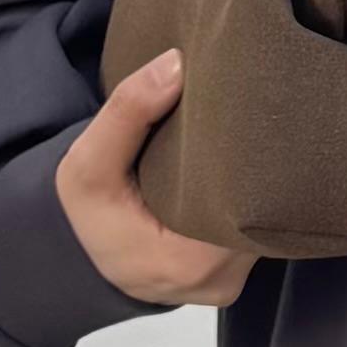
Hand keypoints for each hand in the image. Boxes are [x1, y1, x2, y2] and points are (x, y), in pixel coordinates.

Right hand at [56, 50, 253, 307]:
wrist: (83, 260)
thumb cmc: (88, 215)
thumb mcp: (88, 163)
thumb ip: (127, 113)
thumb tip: (177, 63)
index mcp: (191, 262)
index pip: (248, 199)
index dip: (253, 154)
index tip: (247, 114)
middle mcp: (222, 279)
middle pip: (263, 211)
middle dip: (256, 165)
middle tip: (252, 117)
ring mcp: (232, 283)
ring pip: (262, 223)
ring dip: (254, 184)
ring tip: (246, 142)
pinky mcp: (235, 281)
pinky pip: (253, 235)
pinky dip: (245, 203)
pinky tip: (236, 174)